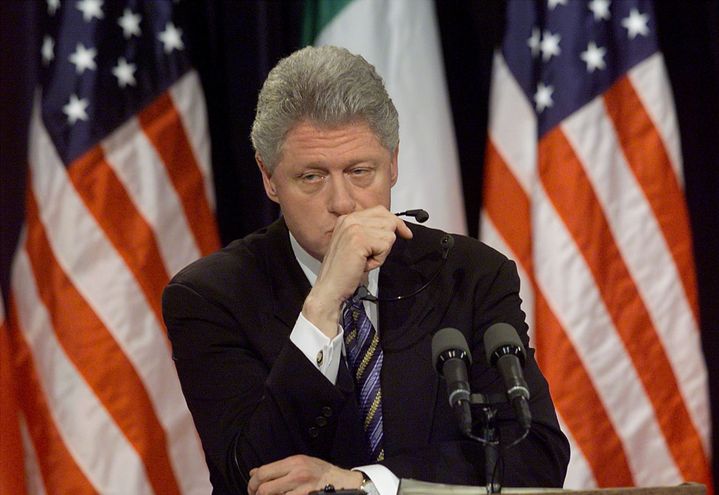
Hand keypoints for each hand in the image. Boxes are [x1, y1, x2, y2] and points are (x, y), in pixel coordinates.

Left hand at [247, 455, 362, 494]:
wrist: (344, 483)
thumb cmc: (322, 473)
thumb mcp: (301, 463)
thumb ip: (278, 468)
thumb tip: (253, 472)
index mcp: (294, 462)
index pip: (263, 472)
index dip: (252, 483)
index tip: (252, 489)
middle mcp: (297, 475)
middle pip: (265, 489)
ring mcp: (302, 491)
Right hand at [302, 206, 412, 336]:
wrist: (330, 287)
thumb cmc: (342, 271)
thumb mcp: (355, 245)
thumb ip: (369, 232)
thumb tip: (394, 227)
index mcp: (347, 219)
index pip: (380, 211)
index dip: (395, 222)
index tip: (405, 232)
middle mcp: (349, 220)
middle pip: (388, 221)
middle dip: (386, 241)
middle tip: (371, 255)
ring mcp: (354, 228)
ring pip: (389, 235)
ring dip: (382, 252)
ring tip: (364, 260)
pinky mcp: (360, 240)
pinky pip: (385, 246)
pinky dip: (379, 260)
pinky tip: (364, 264)